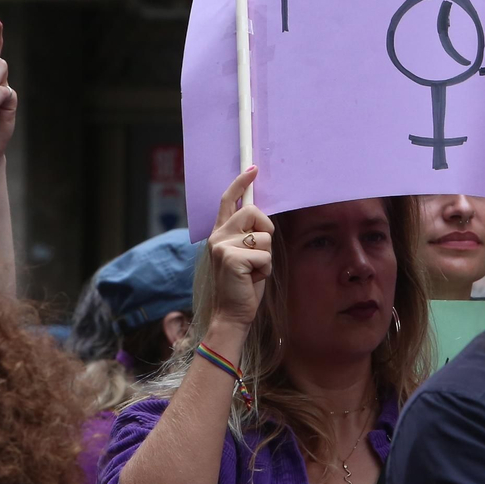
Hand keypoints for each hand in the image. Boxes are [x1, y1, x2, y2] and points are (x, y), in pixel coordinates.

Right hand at [206, 168, 272, 333]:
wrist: (231, 315)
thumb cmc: (242, 286)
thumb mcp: (244, 255)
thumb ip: (247, 235)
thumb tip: (260, 215)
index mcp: (219, 233)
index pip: (228, 200)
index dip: (241, 183)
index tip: (253, 169)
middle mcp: (217, 236)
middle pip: (252, 211)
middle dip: (266, 231)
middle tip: (259, 253)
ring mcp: (222, 246)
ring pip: (264, 236)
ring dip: (266, 256)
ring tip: (253, 272)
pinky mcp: (231, 258)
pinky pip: (265, 255)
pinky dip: (265, 269)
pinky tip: (252, 280)